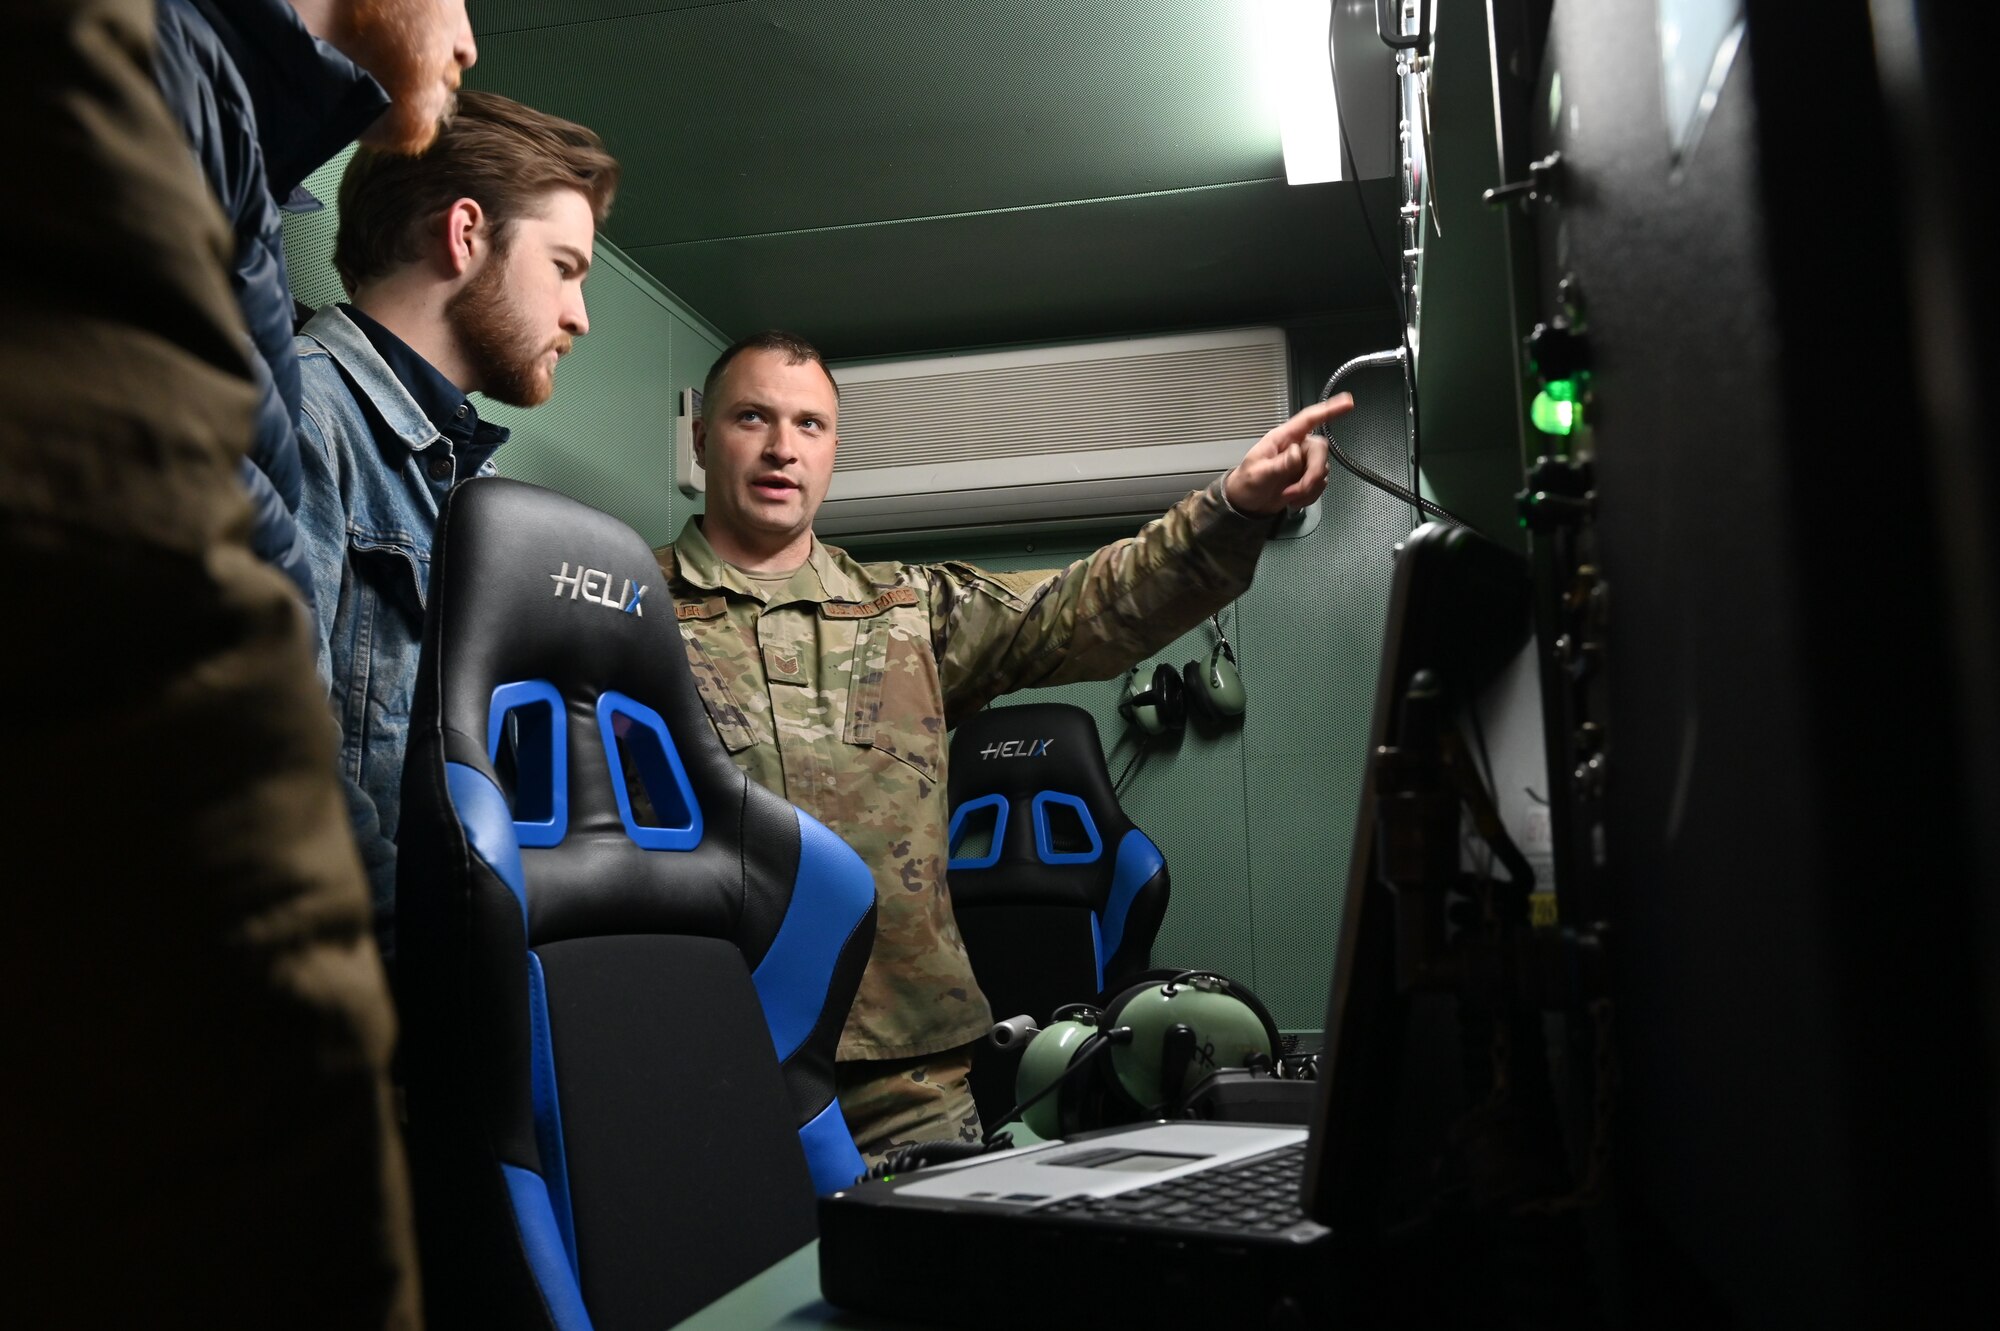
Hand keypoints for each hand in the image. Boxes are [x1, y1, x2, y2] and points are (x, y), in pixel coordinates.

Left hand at [1222, 393, 1352, 517]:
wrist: (1247, 504)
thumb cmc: (1247, 483)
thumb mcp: (1258, 474)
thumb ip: (1279, 464)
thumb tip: (1297, 453)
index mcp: (1282, 438)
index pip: (1308, 419)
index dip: (1328, 409)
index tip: (1347, 402)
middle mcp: (1297, 447)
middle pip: (1320, 451)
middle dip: (1312, 475)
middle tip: (1295, 492)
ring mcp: (1303, 463)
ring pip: (1322, 470)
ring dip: (1307, 489)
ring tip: (1288, 496)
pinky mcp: (1307, 477)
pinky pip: (1320, 484)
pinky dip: (1309, 496)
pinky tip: (1294, 500)